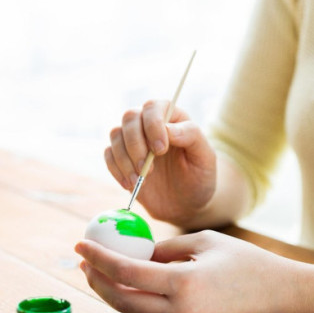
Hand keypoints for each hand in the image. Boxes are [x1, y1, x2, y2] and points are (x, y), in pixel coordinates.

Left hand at [75, 230, 300, 312]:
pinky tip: (127, 288)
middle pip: (120, 299)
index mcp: (182, 284)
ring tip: (99, 271)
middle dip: (96, 280)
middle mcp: (177, 312)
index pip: (125, 272)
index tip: (79, 245)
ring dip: (111, 293)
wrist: (283, 300)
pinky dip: (132, 304)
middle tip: (84, 261)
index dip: (98, 258)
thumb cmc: (249, 265)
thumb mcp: (206, 242)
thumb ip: (166, 249)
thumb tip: (135, 255)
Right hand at [106, 100, 216, 224]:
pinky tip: (131, 184)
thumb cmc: (199, 178)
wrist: (185, 205)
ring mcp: (134, 141)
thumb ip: (191, 136)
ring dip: (124, 158)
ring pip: (115, 134)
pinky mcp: (122, 158)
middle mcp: (150, 124)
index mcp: (172, 118)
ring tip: (140, 180)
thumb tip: (168, 128)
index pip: (154, 107)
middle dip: (135, 143)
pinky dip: (116, 169)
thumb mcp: (205, 158)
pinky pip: (108, 154)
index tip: (161, 150)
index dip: (153, 125)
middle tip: (148, 168)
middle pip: (130, 117)